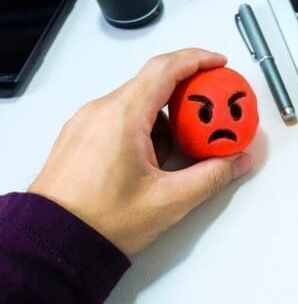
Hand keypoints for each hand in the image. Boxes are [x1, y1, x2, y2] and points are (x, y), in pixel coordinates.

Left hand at [29, 49, 253, 254]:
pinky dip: (145, 129)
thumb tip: (238, 161)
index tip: (219, 64)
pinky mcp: (81, 137)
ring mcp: (87, 122)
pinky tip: (155, 160)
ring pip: (137, 104)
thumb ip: (211, 176)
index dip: (197, 60)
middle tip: (210, 115)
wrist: (54, 242)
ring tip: (182, 151)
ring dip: (166, 120)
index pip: (165, 69)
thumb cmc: (102, 220)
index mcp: (122, 116)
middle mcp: (101, 110)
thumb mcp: (169, 200)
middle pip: (153, 85)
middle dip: (187, 97)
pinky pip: (120, 119)